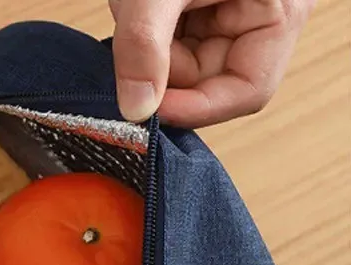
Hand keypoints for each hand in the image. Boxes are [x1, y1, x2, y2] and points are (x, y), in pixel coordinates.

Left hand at [110, 0, 314, 126]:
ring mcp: (230, 15)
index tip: (147, 108)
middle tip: (129, 43)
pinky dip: (143, 35)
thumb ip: (145, 44)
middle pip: (206, 83)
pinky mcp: (201, 10)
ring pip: (181, 66)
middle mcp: (260, 18)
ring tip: (137, 9)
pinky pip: (170, 44)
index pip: (246, 91)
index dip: (194, 108)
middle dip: (162, 72)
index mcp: (279, 11)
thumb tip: (135, 111)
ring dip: (147, 50)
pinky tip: (136, 9)